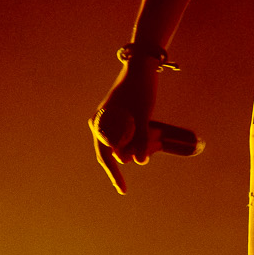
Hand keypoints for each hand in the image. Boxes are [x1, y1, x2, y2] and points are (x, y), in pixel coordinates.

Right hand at [88, 54, 159, 195]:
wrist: (142, 64)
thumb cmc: (140, 88)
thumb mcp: (143, 114)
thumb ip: (141, 138)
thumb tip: (140, 162)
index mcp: (100, 123)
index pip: (105, 156)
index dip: (115, 175)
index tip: (123, 190)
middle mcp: (101, 123)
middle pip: (115, 152)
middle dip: (133, 154)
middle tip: (152, 144)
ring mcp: (110, 121)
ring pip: (123, 145)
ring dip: (137, 145)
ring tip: (153, 132)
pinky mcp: (120, 119)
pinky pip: (126, 137)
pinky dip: (138, 139)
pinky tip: (150, 132)